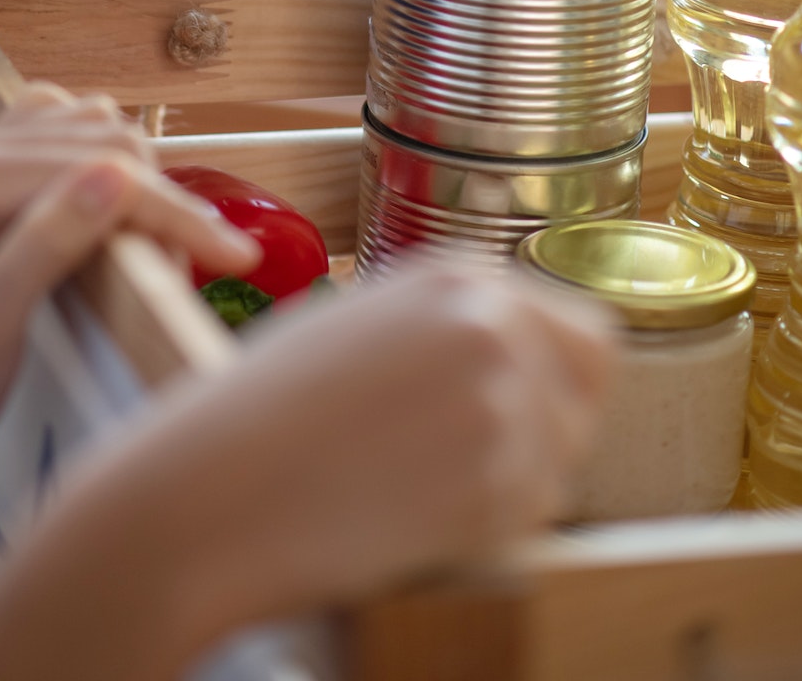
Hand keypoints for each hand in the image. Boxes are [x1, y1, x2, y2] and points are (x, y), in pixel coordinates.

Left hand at [0, 86, 260, 490]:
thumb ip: (45, 244)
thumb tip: (120, 176)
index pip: (95, 170)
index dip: (171, 212)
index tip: (235, 257)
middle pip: (99, 140)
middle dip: (163, 200)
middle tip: (203, 267)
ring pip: (87, 129)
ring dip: (138, 176)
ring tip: (165, 247)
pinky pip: (60, 139)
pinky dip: (103, 163)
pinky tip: (120, 206)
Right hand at [0, 258, 613, 680]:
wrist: (212, 486)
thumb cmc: (265, 409)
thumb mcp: (362, 325)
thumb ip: (448, 327)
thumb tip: (522, 358)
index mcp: (457, 272)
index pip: (584, 330)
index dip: (553, 380)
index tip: (519, 408)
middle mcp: (492, 322)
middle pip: (589, 391)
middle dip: (547, 428)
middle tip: (465, 459)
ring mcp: (500, 401)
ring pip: (562, 460)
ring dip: (512, 484)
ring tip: (416, 485)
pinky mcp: (494, 483)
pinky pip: (532, 516)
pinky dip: (489, 528)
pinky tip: (413, 514)